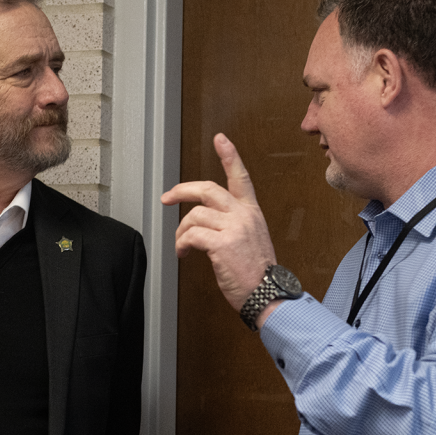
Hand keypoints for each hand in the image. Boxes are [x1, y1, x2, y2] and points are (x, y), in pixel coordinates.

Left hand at [161, 133, 276, 310]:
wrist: (268, 294)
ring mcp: (233, 228)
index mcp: (251, 212)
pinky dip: (181, 244)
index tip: (220, 139)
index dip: (229, 156)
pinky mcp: (221, 243)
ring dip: (181, 231)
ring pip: (194, 215)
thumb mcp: (252, 240)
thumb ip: (234, 224)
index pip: (240, 177)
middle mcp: (243, 215)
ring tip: (182, 245)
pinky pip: (191, 235)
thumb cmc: (258, 274)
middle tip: (168, 198)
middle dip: (182, 191)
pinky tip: (183, 253)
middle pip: (207, 189)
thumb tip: (206, 222)